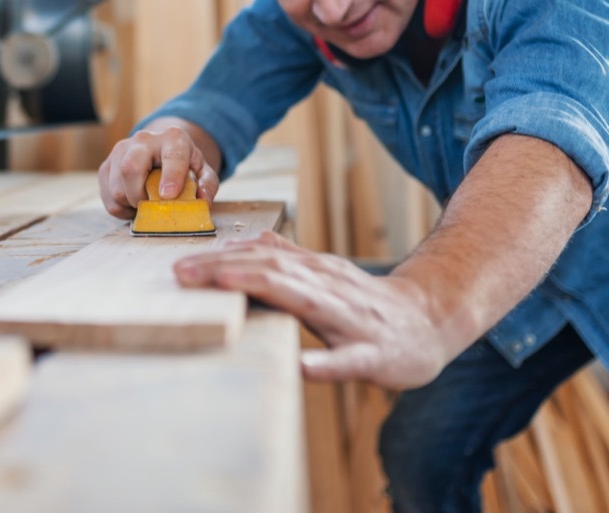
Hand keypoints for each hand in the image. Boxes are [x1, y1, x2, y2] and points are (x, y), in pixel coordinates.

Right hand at [98, 123, 219, 219]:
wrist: (160, 150)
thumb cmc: (183, 164)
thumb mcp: (202, 171)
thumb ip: (207, 184)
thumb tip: (202, 200)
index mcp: (173, 138)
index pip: (172, 156)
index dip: (170, 177)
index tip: (168, 196)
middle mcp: (143, 140)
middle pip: (130, 168)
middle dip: (140, 196)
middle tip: (152, 206)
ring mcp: (120, 150)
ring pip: (116, 187)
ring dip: (131, 205)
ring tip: (145, 204)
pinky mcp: (106, 165)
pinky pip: (107, 196)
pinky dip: (120, 208)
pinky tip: (133, 203)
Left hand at [174, 231, 448, 388]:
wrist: (430, 322)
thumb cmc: (366, 303)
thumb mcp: (324, 273)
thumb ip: (287, 257)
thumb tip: (243, 240)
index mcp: (313, 272)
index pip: (259, 259)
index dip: (218, 260)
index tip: (178, 265)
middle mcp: (328, 287)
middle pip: (271, 272)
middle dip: (224, 270)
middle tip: (181, 274)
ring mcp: (351, 320)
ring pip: (304, 300)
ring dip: (262, 290)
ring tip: (222, 287)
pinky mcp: (374, 355)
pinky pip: (348, 360)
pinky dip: (325, 363)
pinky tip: (302, 368)